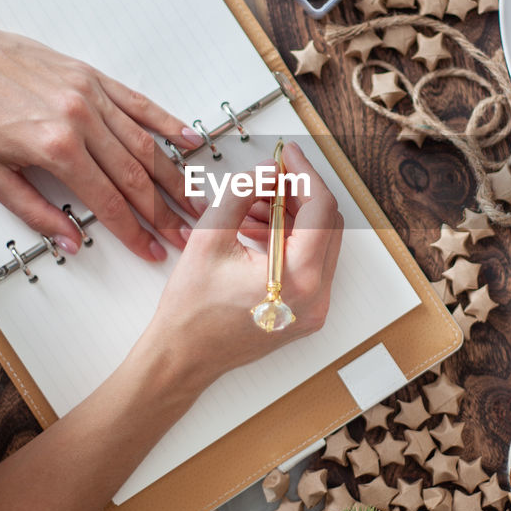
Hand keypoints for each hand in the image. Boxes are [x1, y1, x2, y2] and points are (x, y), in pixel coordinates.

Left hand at [0, 23, 203, 260]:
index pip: (108, 202)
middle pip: (136, 176)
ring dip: (174, 175)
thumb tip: (70, 241)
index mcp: (56, 148)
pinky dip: (167, 123)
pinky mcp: (93, 77)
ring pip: (145, 143)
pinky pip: (139, 104)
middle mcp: (81, 120)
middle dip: (165, 210)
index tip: (154, 248)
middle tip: (187, 232)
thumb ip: (35, 212)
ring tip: (195, 198)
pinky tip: (189, 140)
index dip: (135, 232)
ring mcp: (92, 95)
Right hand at [145, 143, 344, 383]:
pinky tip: (255, 229)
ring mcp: (315, 308)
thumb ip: (242, 192)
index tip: (289, 154)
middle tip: (270, 175)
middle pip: (327, 224)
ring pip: (319, 243)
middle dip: (299, 193)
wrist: (184, 355)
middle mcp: (317, 296)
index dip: (305, 174)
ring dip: (292, 216)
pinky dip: (289, 241)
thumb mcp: (210, 236)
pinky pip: (309, 264)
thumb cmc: (191, 307)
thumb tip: (270, 170)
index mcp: (298, 278)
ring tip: (252, 205)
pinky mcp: (306, 312)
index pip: (321, 209)